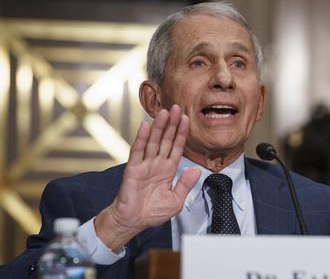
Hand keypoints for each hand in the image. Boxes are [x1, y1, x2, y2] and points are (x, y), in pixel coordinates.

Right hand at [95, 104, 200, 250]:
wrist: (133, 222)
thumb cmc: (152, 213)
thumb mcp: (176, 201)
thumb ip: (185, 185)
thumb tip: (197, 171)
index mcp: (168, 170)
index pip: (177, 147)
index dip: (181, 133)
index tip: (186, 119)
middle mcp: (157, 164)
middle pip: (166, 139)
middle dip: (172, 124)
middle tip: (177, 108)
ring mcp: (145, 165)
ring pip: (153, 141)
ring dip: (159, 126)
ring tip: (164, 112)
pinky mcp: (133, 168)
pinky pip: (138, 150)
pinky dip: (142, 138)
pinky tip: (146, 126)